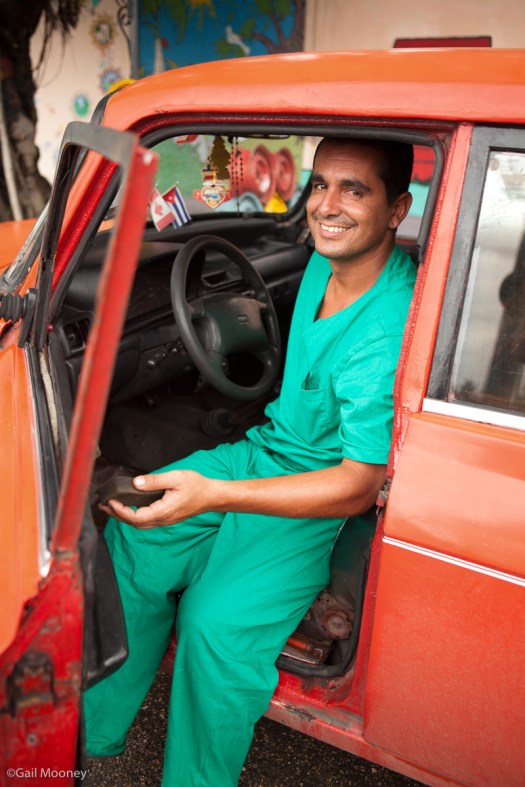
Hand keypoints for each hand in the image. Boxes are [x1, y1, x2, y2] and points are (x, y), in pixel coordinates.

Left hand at [99, 469, 216, 528]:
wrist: (212, 496)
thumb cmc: (197, 486)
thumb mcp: (176, 478)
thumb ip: (155, 481)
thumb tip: (136, 483)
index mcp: (163, 511)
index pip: (135, 517)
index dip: (120, 511)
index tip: (110, 501)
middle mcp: (162, 519)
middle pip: (134, 523)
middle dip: (117, 516)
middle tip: (103, 505)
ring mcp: (165, 521)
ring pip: (140, 524)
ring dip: (124, 517)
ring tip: (112, 508)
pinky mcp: (167, 518)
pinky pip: (146, 521)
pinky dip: (133, 516)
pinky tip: (129, 508)